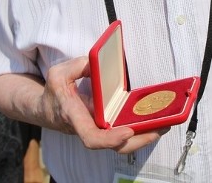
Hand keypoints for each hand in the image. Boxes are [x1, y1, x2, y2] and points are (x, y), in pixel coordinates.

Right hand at [40, 57, 163, 153]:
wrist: (45, 109)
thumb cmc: (54, 92)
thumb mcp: (58, 73)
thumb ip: (78, 66)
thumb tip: (99, 64)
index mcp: (76, 117)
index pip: (91, 137)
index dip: (109, 139)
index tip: (127, 131)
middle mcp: (89, 129)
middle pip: (116, 146)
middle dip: (139, 140)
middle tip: (160, 128)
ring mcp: (99, 131)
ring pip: (123, 143)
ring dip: (145, 136)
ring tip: (165, 123)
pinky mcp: (105, 129)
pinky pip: (124, 134)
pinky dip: (140, 130)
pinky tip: (156, 120)